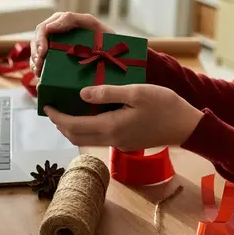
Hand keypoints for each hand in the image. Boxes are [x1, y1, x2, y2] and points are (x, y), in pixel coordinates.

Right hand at [30, 12, 113, 78]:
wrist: (116, 54)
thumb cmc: (106, 38)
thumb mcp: (93, 25)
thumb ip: (73, 19)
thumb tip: (51, 27)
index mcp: (65, 23)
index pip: (45, 28)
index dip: (41, 39)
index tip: (44, 53)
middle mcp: (58, 32)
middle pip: (38, 39)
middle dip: (36, 52)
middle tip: (39, 65)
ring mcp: (57, 44)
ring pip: (37, 50)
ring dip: (34, 60)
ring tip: (39, 71)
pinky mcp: (58, 57)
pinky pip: (42, 60)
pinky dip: (38, 67)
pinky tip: (40, 74)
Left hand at [43, 84, 203, 150]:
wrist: (187, 126)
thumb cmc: (164, 106)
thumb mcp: (136, 92)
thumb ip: (107, 93)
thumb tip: (81, 94)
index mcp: (111, 126)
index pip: (73, 126)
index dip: (57, 117)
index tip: (47, 105)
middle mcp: (112, 138)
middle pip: (76, 137)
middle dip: (61, 124)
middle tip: (53, 108)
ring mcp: (119, 142)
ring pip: (87, 139)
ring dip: (73, 128)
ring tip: (67, 110)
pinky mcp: (126, 141)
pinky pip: (99, 137)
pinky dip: (87, 128)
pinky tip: (90, 113)